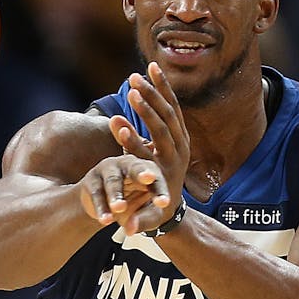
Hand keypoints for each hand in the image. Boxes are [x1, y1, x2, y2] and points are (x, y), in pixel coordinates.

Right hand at [78, 153, 170, 233]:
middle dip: (142, 172)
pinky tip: (105, 220)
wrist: (104, 208)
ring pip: (113, 181)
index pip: (157, 180)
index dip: (160, 191)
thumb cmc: (132, 207)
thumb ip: (141, 222)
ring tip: (119, 208)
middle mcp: (128, 165)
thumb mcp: (143, 216)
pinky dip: (101, 207)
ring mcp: (108, 170)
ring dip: (116, 195)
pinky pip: (97, 193)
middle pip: (136, 167)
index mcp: (148, 170)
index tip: (163, 204)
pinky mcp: (91, 180)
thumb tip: (130, 229)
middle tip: (149, 178)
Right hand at [106, 62, 190, 232]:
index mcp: (168, 170)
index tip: (116, 122)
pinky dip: (164, 86)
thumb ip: (139, 221)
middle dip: (148, 104)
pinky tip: (153, 68)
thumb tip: (128, 230)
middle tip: (131, 86)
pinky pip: (173, 104)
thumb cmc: (154, 212)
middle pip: (164, 123)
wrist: (174, 207)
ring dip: (158, 88)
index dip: (132, 138)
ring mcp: (182, 139)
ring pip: (173, 109)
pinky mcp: (180, 131)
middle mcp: (178, 151)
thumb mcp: (148, 219)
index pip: (150, 151)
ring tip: (143, 69)